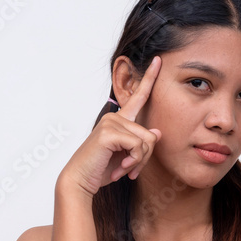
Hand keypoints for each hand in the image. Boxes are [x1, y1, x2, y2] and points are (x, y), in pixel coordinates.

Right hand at [58, 56, 162, 197]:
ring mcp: (111, 122)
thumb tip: (156, 133)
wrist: (81, 180)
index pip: (138, 97)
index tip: (159, 60)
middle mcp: (115, 117)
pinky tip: (121, 169)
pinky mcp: (108, 132)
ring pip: (146, 142)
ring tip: (123, 169)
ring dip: (138, 161)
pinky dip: (133, 161)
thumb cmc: (102, 169)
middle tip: (130, 170)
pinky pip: (137, 146)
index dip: (150, 78)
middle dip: (144, 158)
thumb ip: (141, 144)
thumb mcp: (127, 156)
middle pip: (151, 135)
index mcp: (120, 120)